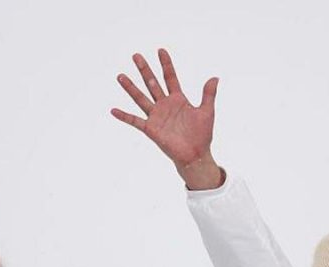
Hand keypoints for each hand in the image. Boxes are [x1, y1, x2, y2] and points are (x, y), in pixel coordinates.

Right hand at [112, 49, 224, 189]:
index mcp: (178, 100)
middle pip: (152, 83)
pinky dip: (124, 116)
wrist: (195, 155)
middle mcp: (165, 105)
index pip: (170, 77)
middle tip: (136, 55)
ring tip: (120, 75)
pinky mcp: (151, 129)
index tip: (160, 50)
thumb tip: (215, 77)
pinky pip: (135, 121)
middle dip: (144, 69)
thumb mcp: (207, 112)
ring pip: (141, 98)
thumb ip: (208, 94)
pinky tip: (113, 110)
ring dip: (130, 87)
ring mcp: (156, 116)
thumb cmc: (202, 135)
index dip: (166, 64)